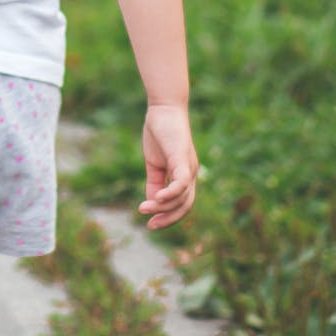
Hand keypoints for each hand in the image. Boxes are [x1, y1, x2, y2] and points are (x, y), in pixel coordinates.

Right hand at [139, 103, 198, 228]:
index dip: (168, 216)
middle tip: (150, 226)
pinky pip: (181, 182)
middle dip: (168, 219)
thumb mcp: (154, 163)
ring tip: (144, 209)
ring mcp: (189, 167)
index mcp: (184, 175)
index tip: (151, 224)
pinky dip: (170, 194)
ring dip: (163, 207)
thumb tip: (152, 203)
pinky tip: (157, 199)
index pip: (181, 204)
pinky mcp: (182, 159)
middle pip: (185, 206)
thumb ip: (154, 183)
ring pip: (183, 197)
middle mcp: (191, 174)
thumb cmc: (159, 133)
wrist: (164, 108)